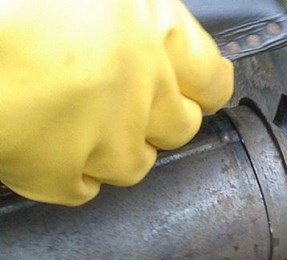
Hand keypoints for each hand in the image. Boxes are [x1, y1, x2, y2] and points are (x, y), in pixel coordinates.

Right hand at [0, 0, 233, 205]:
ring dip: (114, 150)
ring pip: (135, 164)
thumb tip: (120, 23)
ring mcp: (106, 138)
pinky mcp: (60, 174)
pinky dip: (68, 175)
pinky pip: (82, 188)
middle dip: (158, 120)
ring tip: (74, 125)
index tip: (195, 91)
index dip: (202, 86)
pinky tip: (47, 152)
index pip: (211, 77)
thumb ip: (115, 11)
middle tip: (121, 104)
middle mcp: (143, 88)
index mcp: (152, 29)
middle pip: (180, 127)